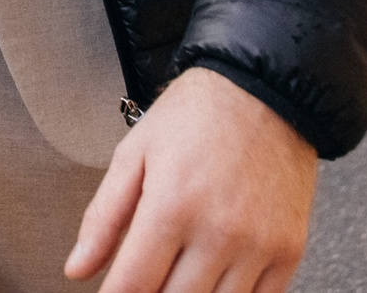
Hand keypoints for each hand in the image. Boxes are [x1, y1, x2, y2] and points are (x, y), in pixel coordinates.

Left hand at [67, 66, 315, 289]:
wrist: (265, 91)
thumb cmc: (197, 116)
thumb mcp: (134, 154)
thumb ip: (103, 217)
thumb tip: (78, 268)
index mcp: (172, 205)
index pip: (133, 284)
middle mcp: (218, 231)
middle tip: (143, 280)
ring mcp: (258, 246)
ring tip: (174, 275)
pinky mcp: (288, 252)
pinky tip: (211, 280)